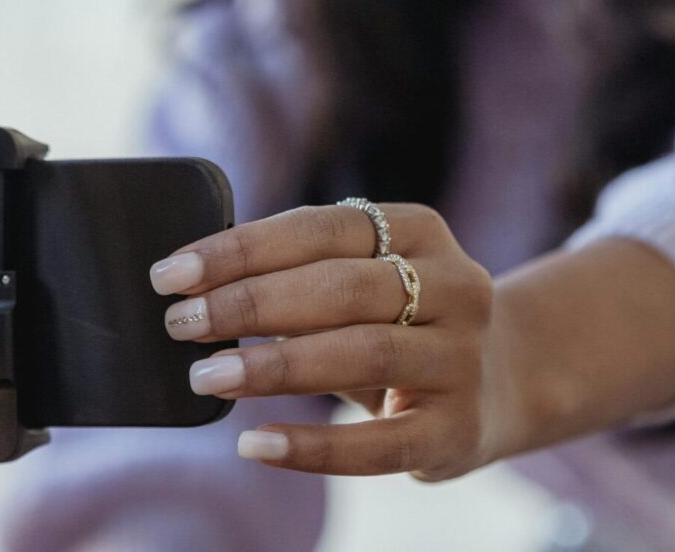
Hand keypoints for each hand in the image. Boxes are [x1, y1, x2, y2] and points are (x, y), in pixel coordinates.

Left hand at [147, 202, 518, 480]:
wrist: (501, 381)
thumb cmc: (400, 321)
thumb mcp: (366, 279)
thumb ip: (300, 273)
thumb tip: (194, 285)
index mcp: (420, 230)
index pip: (320, 228)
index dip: (241, 249)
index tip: (173, 273)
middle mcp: (455, 285)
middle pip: (340, 286)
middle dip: (249, 303)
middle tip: (181, 324)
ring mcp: (462, 358)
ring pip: (361, 353)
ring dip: (273, 365)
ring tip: (206, 376)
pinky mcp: (458, 429)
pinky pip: (378, 443)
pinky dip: (312, 446)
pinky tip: (256, 444)